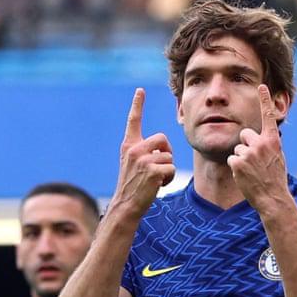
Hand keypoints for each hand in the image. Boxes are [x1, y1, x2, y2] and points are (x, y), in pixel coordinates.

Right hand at [109, 88, 174, 220]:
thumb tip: (164, 149)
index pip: (133, 121)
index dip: (137, 105)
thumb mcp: (133, 165)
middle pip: (163, 139)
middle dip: (167, 152)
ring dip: (167, 169)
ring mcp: (143, 160)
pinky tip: (158, 185)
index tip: (140, 90)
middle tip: (159, 166)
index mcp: (129, 146)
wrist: (126, 205)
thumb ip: (144, 152)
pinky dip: (169, 178)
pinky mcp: (153, 171)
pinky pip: (171, 168)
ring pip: (168, 156)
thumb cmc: (133, 186)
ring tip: (155, 179)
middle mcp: (134, 150)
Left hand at [228, 85, 289, 212]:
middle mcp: (260, 144)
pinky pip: (232, 160)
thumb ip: (269, 145)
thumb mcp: (278, 158)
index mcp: (272, 141)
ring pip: (238, 149)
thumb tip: (263, 137)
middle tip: (255, 161)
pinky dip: (237, 168)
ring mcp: (248, 153)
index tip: (262, 86)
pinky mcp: (238, 162)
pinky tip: (246, 176)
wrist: (272, 198)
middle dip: (247, 145)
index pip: (268, 117)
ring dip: (242, 159)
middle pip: (245, 134)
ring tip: (252, 172)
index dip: (265, 100)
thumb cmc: (275, 179)